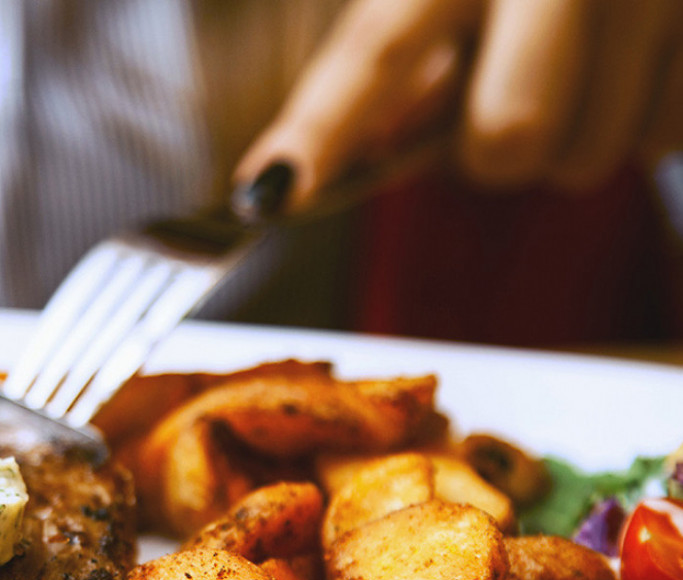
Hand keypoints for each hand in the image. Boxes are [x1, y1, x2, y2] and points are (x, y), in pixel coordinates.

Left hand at [233, 0, 682, 214]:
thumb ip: (401, 58)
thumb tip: (349, 155)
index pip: (376, 51)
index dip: (322, 129)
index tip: (271, 193)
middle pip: (505, 138)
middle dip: (492, 151)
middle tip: (505, 106)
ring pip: (584, 158)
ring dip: (570, 141)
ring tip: (582, 70)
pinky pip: (661, 140)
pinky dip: (642, 122)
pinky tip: (637, 62)